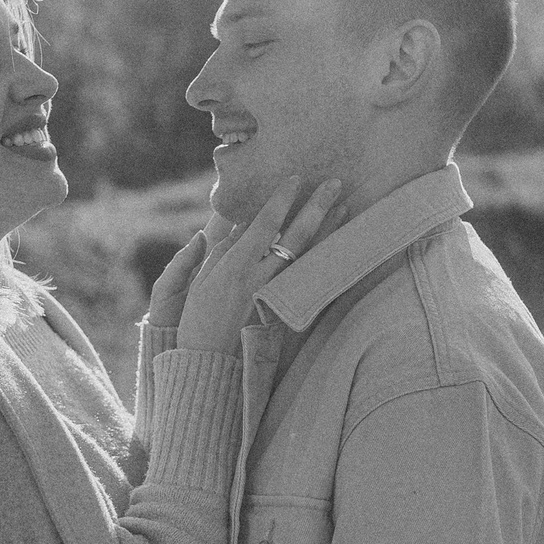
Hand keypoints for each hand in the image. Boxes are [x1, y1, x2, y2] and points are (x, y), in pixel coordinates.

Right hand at [172, 178, 343, 354]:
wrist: (210, 364)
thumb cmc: (198, 320)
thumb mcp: (203, 280)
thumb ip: (224, 250)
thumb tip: (245, 224)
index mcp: (236, 268)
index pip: (265, 225)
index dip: (281, 200)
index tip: (296, 178)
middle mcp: (261, 280)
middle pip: (296, 237)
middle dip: (317, 207)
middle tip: (335, 183)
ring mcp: (277, 297)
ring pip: (309, 257)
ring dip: (328, 231)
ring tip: (345, 207)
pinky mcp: (287, 312)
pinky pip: (310, 280)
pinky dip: (324, 259)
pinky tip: (335, 245)